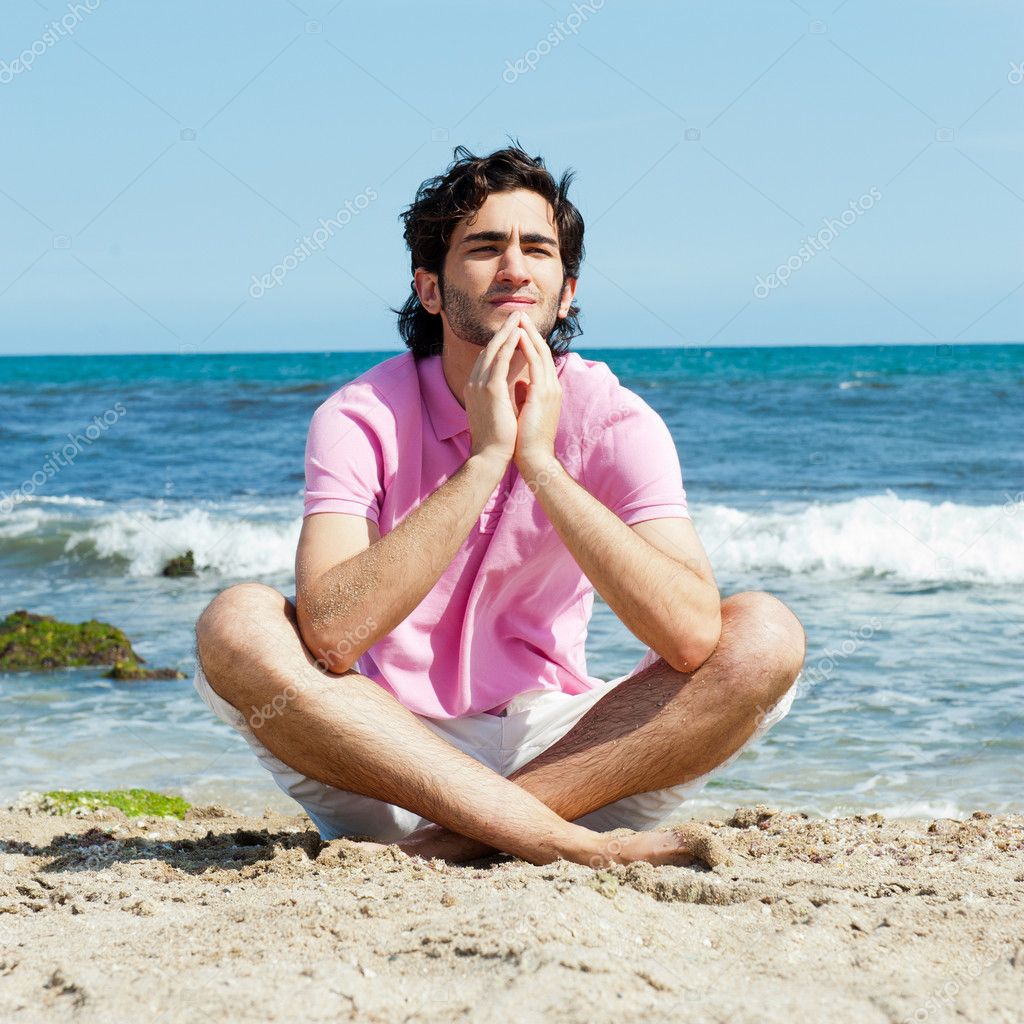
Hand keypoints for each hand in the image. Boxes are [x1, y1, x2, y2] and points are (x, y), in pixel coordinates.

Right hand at [465, 311, 528, 466]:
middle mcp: (474, 382)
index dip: (501, 341)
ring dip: (507, 331)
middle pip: (489, 348)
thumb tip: (518, 383)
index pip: (489, 358)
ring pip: (494, 349)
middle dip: (503, 330)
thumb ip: (504, 393)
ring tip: (519, 316)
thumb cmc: (499, 438)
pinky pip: (500, 359)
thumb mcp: (500, 409)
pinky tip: (518, 333)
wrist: (491, 456)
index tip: (514, 328)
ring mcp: (479, 384)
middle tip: (516, 314)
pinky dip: (509, 344)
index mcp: (476, 388)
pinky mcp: (490, 389)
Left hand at [512, 311, 561, 475]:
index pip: (539, 359)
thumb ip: (525, 393)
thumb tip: (519, 382)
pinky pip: (535, 363)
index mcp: (547, 390)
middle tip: (519, 314)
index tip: (517, 327)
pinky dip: (527, 347)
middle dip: (530, 331)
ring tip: (519, 317)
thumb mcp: (526, 409)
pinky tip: (519, 335)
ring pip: (540, 352)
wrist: (533, 458)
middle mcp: (552, 385)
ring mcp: (550, 388)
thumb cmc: (526, 439)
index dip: (529, 341)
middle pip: (542, 350)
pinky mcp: (543, 393)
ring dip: (529, 333)